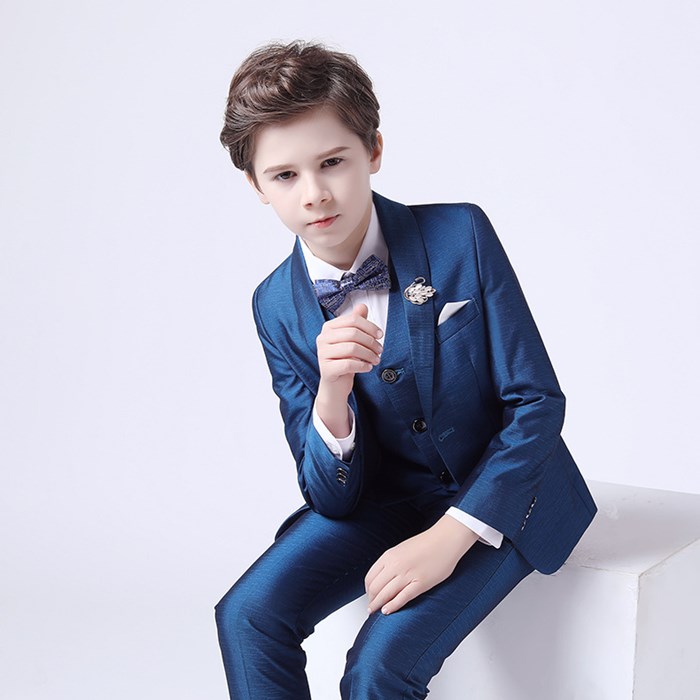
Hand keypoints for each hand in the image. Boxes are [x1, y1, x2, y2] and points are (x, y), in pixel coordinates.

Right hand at [315, 304, 382, 435]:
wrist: (335, 384)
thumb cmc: (344, 359)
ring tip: (376, 360)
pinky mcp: (326, 369)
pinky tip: (368, 368)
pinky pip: (348, 364)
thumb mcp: (352, 340)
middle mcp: (322, 338)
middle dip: (371, 342)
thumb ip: (356, 322)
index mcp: (328, 327)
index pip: (353, 320)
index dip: (370, 326)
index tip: (380, 335)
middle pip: (353, 333)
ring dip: (369, 354)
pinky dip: (362, 366)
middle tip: (380, 350)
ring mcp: (322, 354)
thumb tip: (362, 306)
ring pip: (352, 348)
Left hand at [365, 515, 478, 614]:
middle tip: (371, 607)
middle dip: (371, 600)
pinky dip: (392, 606)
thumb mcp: (401, 549)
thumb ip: (391, 562)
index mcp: (389, 555)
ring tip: (375, 612)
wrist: (446, 539)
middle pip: (375, 588)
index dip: (367, 590)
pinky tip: (387, 611)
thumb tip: (382, 577)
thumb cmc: (426, 543)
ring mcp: (407, 575)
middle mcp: (395, 565)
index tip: (369, 595)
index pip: (370, 577)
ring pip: (385, 594)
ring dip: (377, 605)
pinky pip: (402, 598)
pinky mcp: (420, 584)